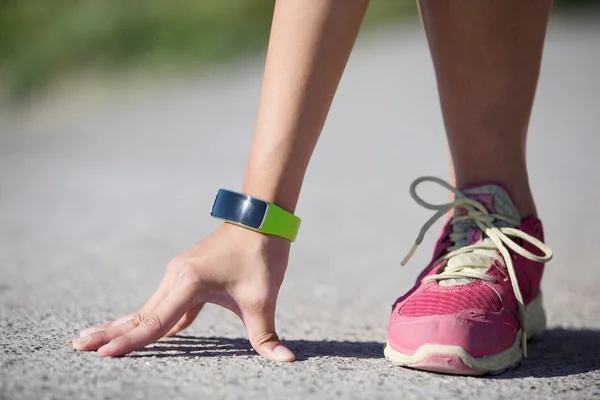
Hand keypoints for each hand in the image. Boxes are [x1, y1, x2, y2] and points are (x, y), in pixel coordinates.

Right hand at [73, 223, 294, 361]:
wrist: (262, 219)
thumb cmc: (261, 256)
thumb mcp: (262, 298)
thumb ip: (266, 334)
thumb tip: (285, 361)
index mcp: (188, 281)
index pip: (155, 321)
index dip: (130, 341)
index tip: (102, 353)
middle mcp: (177, 275)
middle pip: (141, 313)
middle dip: (111, 331)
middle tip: (79, 345)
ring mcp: (180, 273)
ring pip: (151, 307)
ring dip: (128, 325)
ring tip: (101, 340)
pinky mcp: (189, 274)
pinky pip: (168, 303)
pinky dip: (156, 319)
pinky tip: (152, 334)